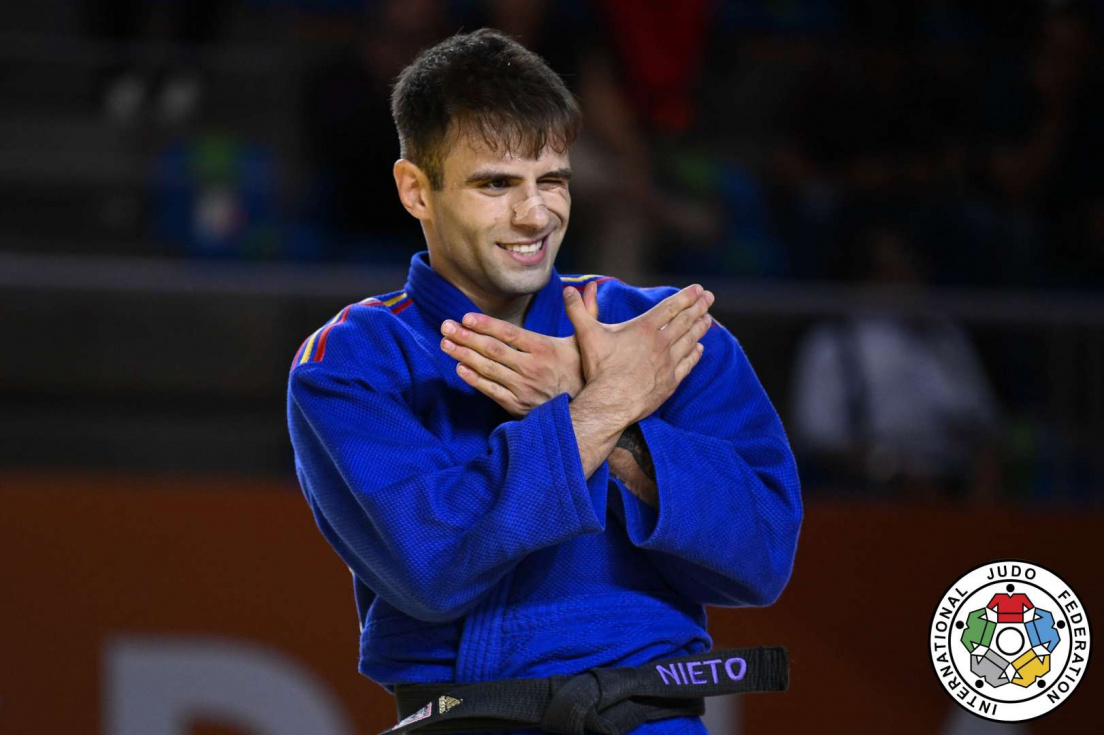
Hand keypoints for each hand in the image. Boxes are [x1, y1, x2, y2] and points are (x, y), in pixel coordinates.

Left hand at [440, 281, 600, 416]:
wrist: (592, 411)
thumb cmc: (587, 372)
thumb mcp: (590, 340)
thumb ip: (586, 311)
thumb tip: (590, 285)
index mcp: (544, 348)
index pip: (509, 333)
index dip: (485, 324)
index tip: (465, 317)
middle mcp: (531, 367)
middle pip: (492, 349)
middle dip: (465, 337)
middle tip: (445, 326)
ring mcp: (523, 388)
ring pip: (487, 369)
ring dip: (463, 355)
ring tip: (445, 343)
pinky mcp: (518, 406)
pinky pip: (491, 391)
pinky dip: (474, 380)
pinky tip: (460, 369)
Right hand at [564, 283, 712, 425]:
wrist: (610, 402)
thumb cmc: (599, 368)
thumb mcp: (586, 334)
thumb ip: (578, 311)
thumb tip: (567, 290)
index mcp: (644, 328)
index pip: (670, 308)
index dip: (686, 297)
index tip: (698, 289)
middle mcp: (660, 343)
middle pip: (684, 321)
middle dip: (698, 307)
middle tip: (709, 298)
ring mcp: (668, 363)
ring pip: (689, 341)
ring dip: (700, 328)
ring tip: (708, 319)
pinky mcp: (670, 382)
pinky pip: (687, 365)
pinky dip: (695, 355)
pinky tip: (699, 349)